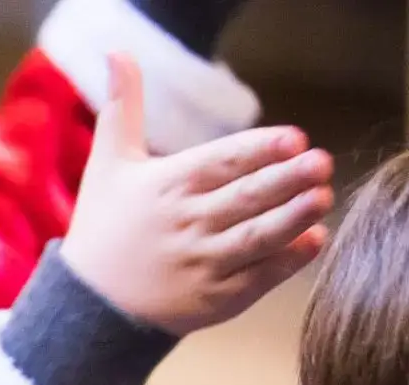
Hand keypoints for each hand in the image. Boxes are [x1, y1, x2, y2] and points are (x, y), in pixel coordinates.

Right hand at [62, 54, 332, 334]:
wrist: (87, 307)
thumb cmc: (104, 228)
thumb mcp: (108, 165)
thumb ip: (123, 108)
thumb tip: (117, 53)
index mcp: (166, 187)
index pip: (220, 163)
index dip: (258, 150)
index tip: (293, 139)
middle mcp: (185, 225)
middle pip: (244, 199)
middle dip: (284, 181)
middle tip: (320, 163)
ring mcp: (200, 264)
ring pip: (255, 238)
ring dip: (292, 218)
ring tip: (322, 198)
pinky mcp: (213, 300)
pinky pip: (257, 276)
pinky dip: (285, 260)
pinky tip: (311, 240)